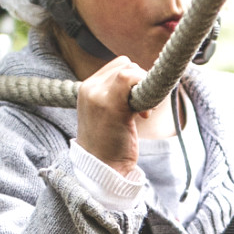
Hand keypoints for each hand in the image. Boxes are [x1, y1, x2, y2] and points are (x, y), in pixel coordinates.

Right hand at [76, 56, 148, 176]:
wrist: (102, 168)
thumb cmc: (110, 142)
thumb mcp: (107, 112)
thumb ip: (116, 93)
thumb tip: (140, 76)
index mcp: (87, 88)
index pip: (117, 65)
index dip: (133, 77)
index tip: (136, 100)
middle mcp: (89, 88)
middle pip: (126, 64)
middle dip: (140, 81)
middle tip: (141, 108)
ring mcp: (97, 96)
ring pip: (130, 69)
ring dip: (143, 87)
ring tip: (141, 112)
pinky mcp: (111, 105)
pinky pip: (132, 79)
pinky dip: (146, 91)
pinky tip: (145, 114)